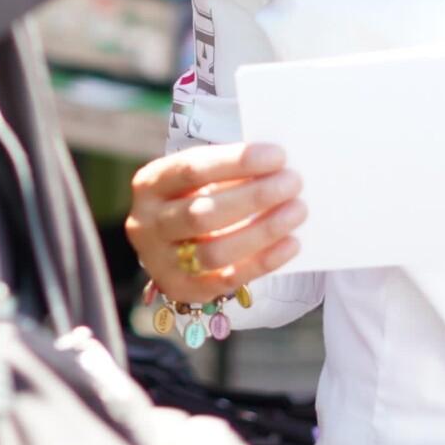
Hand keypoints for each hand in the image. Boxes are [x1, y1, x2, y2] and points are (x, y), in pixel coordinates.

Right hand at [126, 143, 305, 306]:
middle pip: (202, 213)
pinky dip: (264, 261)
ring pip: (215, 251)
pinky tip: (291, 243)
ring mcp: (161, 261)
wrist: (170, 244)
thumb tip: (277, 169)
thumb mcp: (199, 179)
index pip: (191, 169)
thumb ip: (228, 173)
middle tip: (292, 183)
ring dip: (262, 231)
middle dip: (253, 197)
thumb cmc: (196, 198)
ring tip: (297, 211)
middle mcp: (147, 223)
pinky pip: (227, 280)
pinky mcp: (183, 288)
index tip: (277, 156)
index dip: (236, 162)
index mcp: (149, 184)